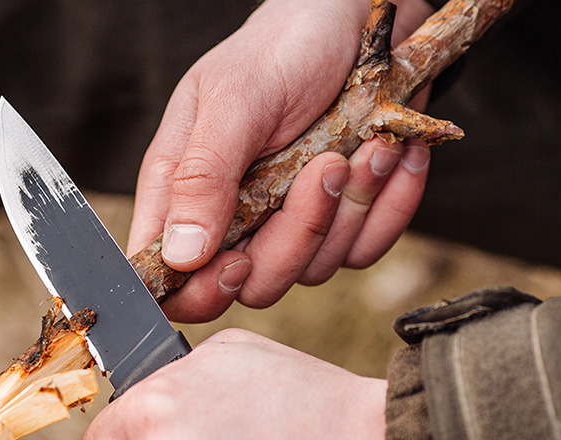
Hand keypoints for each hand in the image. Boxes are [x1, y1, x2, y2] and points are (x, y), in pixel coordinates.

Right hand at [129, 0, 434, 322]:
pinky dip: (388, 205)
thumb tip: (178, 255)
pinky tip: (391, 154)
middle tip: (325, 167)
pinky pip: (365, 249)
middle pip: (253, 286)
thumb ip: (202, 174)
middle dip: (298, 235)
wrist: (362, 23)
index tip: (236, 260)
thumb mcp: (236, 99)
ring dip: (351, 206)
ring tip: (365, 144)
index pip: (170, 278)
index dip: (199, 291)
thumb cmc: (285, 48)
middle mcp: (234, 218)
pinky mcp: (343, 223)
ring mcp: (290, 225)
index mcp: (185, 191)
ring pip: (315, 270)